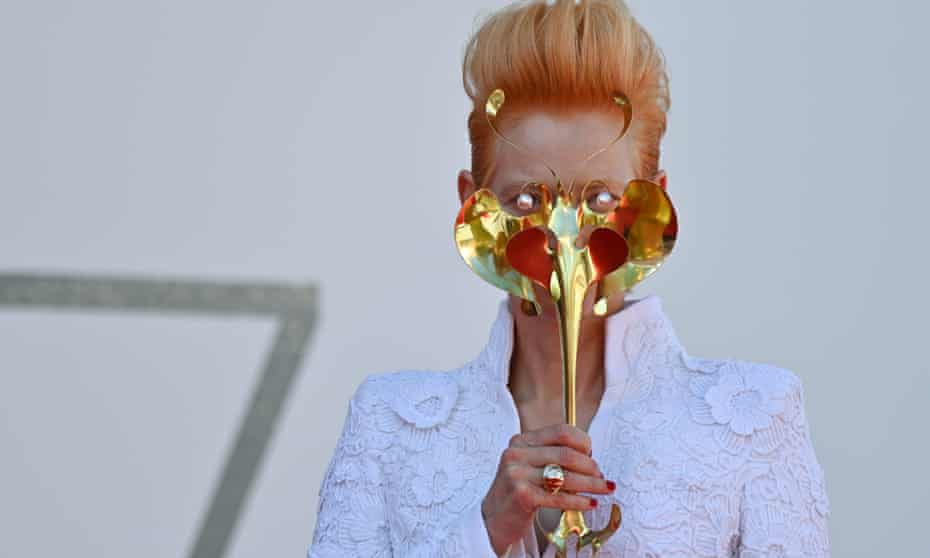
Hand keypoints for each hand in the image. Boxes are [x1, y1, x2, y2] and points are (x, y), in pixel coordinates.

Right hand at [480, 424, 615, 553]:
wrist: (494, 519)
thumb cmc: (520, 490)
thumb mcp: (531, 465)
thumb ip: (554, 455)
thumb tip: (591, 457)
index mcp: (521, 440)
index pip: (561, 431)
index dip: (583, 442)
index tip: (593, 455)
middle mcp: (516, 453)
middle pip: (567, 454)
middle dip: (591, 466)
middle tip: (602, 477)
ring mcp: (516, 474)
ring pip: (566, 476)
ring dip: (591, 484)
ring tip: (604, 489)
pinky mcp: (521, 495)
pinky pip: (558, 497)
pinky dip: (579, 501)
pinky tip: (590, 503)